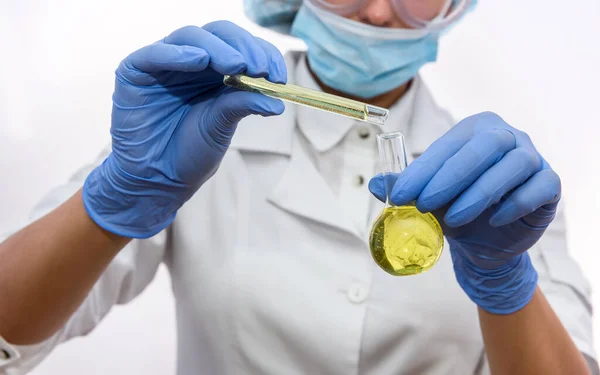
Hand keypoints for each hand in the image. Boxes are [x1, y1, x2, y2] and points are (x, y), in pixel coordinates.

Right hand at [83, 22, 285, 237]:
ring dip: (217, 48)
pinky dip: (177, 54)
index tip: (278, 76)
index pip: (242, 48)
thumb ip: (243, 104)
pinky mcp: (135, 71)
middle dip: (243, 47)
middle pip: (219, 35)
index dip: (262, 54)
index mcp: (216, 72)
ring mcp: (163, 63)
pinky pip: (154, 54)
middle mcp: (191, 61)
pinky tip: (199, 61)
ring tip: (236, 65)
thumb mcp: (222, 126)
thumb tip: (278, 101)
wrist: (157, 179)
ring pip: (190, 37)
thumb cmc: (190, 152)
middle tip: (260, 68)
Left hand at [369, 112, 560, 313]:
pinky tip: (495, 220)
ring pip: (513, 166)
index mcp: (474, 130)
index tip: (400, 195)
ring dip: (480, 193)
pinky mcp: (550, 183)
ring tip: (453, 218)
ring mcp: (532, 157)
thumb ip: (403, 187)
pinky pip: (540, 186)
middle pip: (484, 147)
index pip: (449, 145)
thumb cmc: (455, 208)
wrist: (486, 240)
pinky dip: (517, 203)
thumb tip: (374, 184)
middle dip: (450, 176)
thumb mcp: (427, 198)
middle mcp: (506, 136)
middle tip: (423, 203)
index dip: (423, 170)